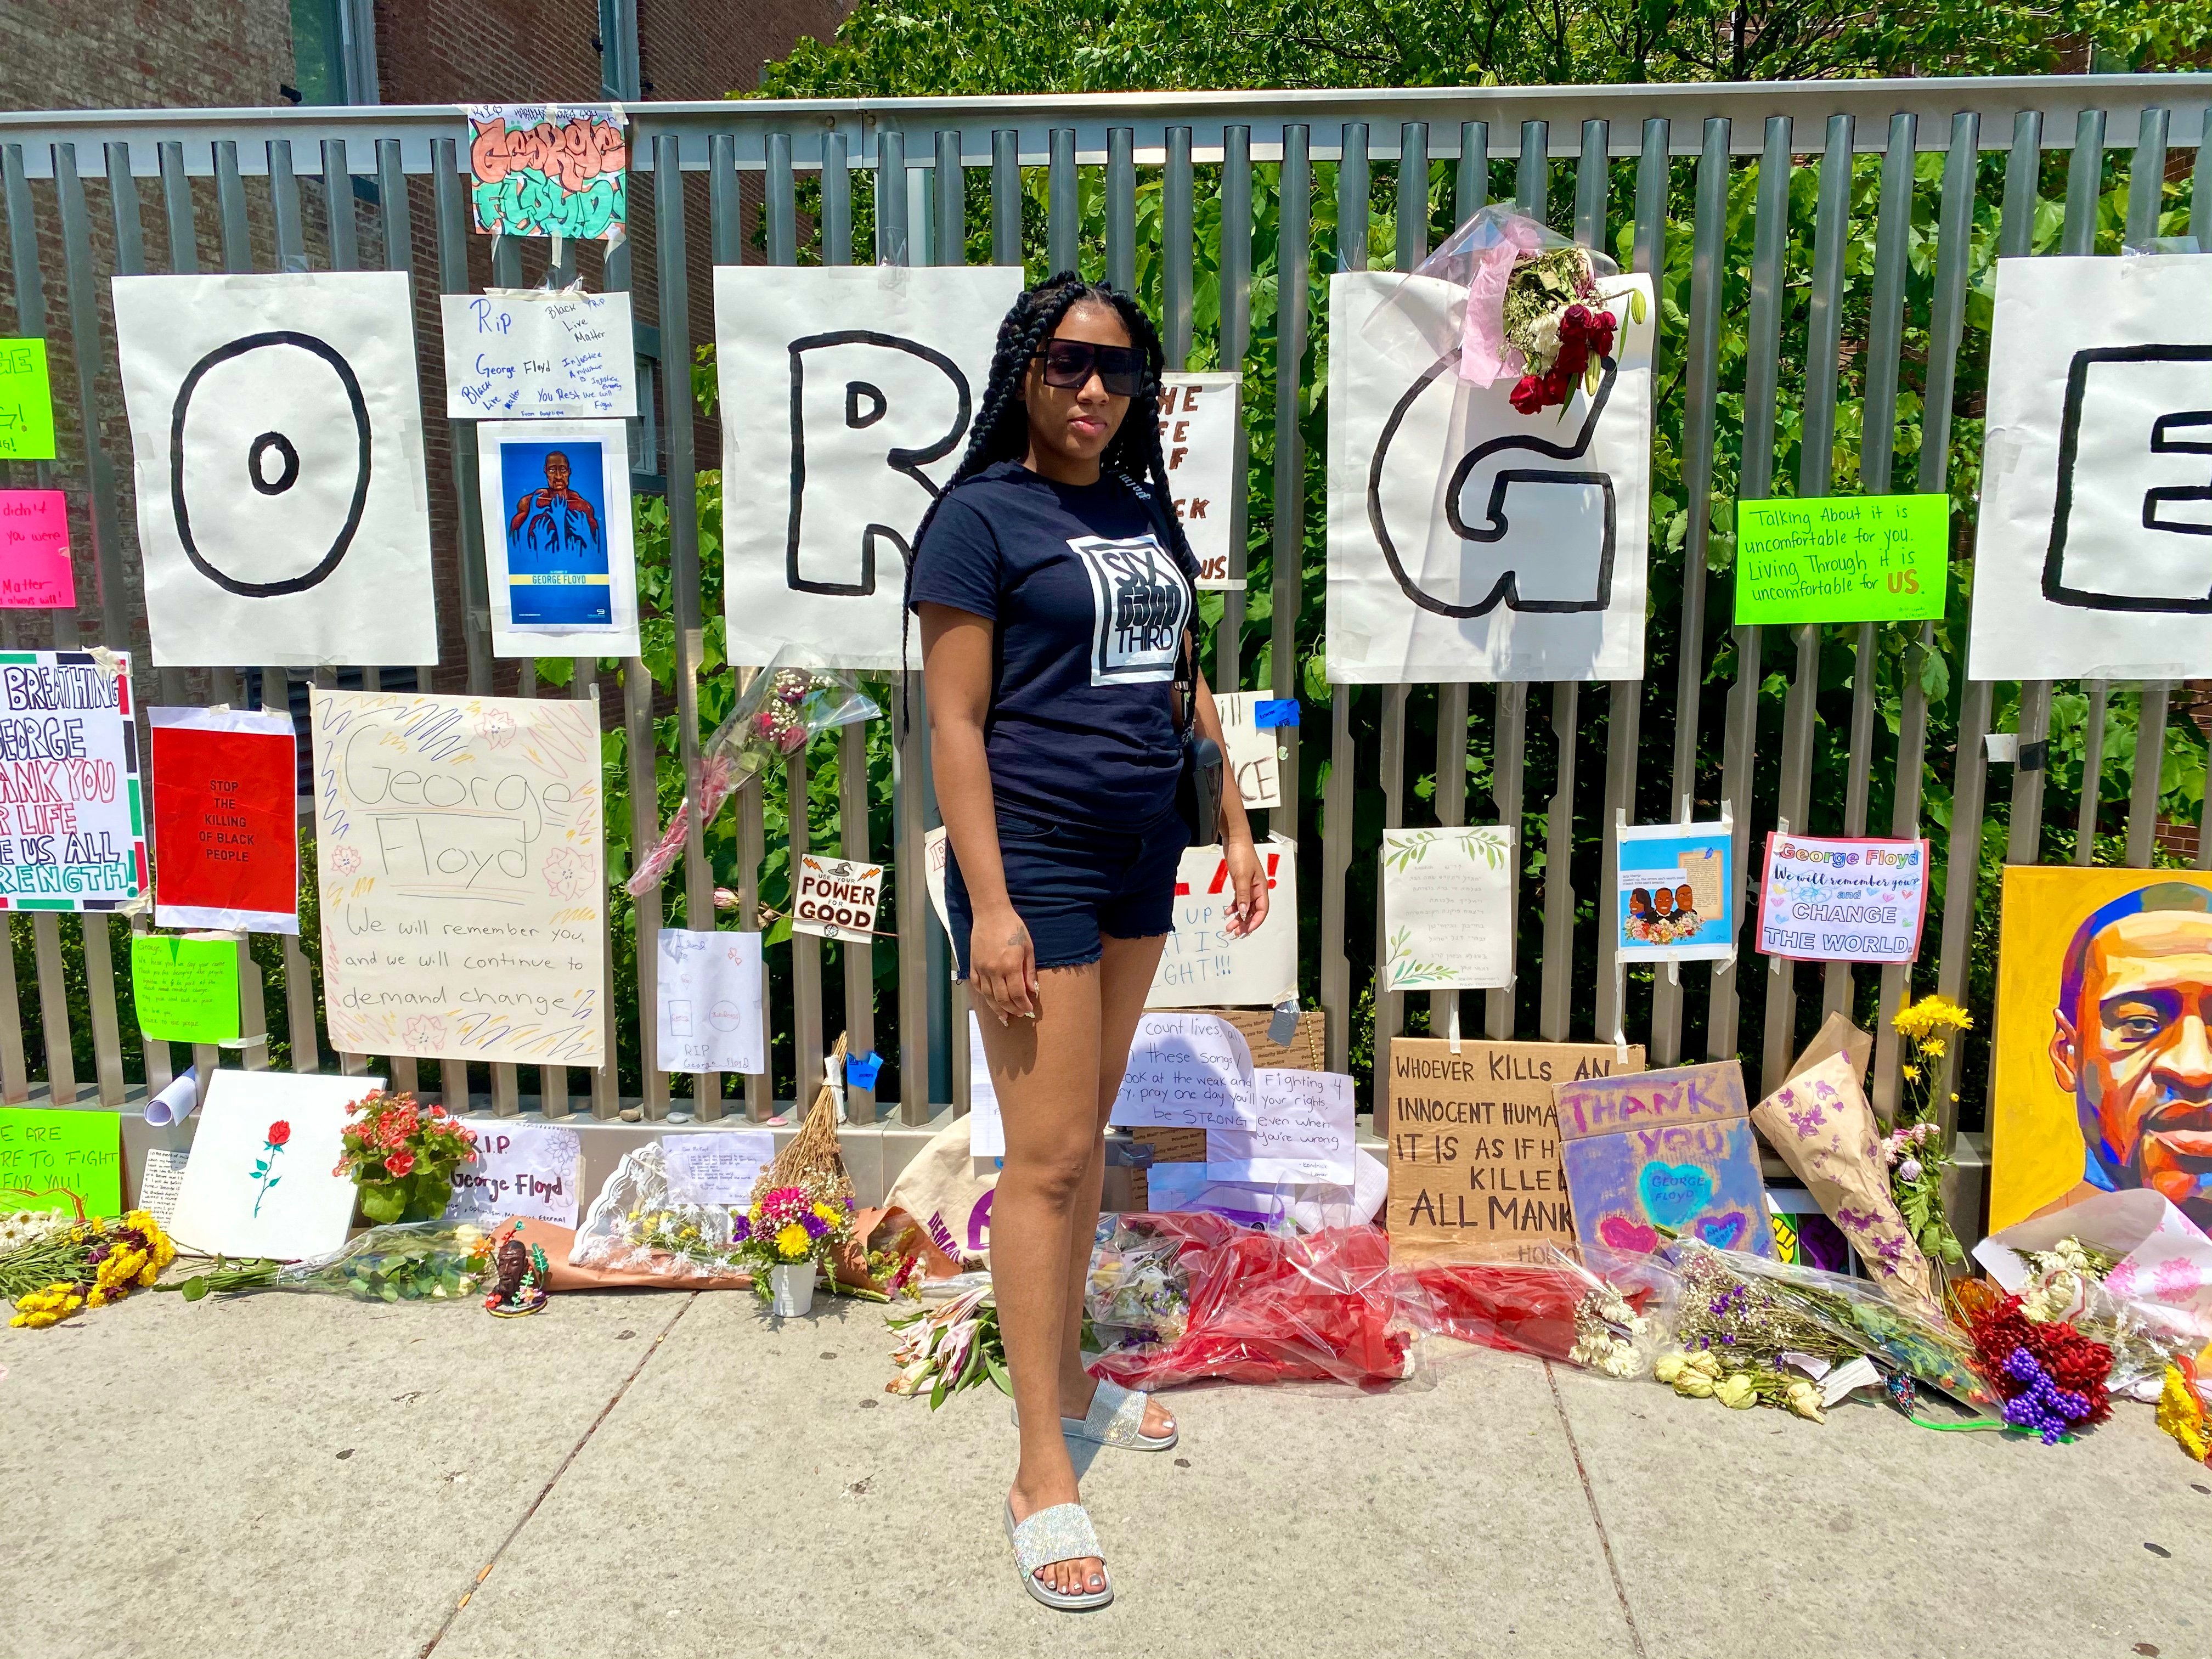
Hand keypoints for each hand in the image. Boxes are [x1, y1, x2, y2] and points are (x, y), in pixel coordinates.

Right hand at [970, 905, 1037, 1023]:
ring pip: (988, 996)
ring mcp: (982, 969)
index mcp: (1010, 966)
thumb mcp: (1028, 947)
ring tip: (1004, 1016)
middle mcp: (994, 970)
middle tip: (1018, 1014)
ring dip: (997, 1008)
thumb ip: (1029, 971)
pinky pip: (977, 986)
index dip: (1023, 1005)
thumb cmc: (1013, 927)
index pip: (1017, 994)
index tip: (1028, 1009)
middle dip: (1012, 1009)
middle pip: (1002, 998)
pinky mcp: (973, 965)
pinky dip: (984, 996)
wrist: (991, 914)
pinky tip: (990, 1001)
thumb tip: (1031, 990)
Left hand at [1221, 835, 1269, 938]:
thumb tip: (1242, 912)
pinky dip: (1234, 907)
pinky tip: (1227, 912)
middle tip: (1235, 932)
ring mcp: (1248, 887)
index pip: (1262, 910)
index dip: (1256, 921)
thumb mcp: (1241, 876)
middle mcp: (1257, 889)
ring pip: (1245, 907)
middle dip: (1245, 923)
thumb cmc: (1242, 855)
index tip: (1246, 930)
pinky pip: (1239, 900)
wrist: (1235, 841)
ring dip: (1238, 917)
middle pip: (1253, 911)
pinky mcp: (1241, 884)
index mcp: (1261, 888)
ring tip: (1229, 926)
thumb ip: (1242, 895)